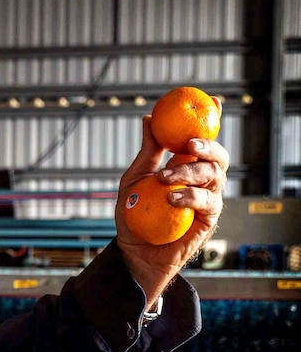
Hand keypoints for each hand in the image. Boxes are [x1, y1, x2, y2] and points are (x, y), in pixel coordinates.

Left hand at [115, 102, 229, 305]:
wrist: (133, 250)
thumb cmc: (135, 214)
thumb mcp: (134, 179)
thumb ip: (147, 152)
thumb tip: (149, 118)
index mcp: (186, 166)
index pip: (202, 140)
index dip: (211, 120)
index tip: (211, 101)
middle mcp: (202, 181)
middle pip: (218, 156)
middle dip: (208, 146)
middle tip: (189, 144)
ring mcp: (208, 200)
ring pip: (214, 177)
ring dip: (190, 172)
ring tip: (165, 177)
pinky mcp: (208, 221)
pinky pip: (207, 203)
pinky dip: (189, 196)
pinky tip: (171, 197)